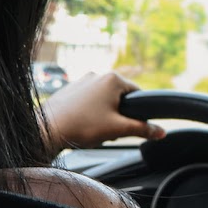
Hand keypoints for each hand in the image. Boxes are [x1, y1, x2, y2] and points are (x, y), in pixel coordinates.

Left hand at [42, 73, 164, 151]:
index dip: (137, 111)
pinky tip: (81, 125)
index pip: (137, 93)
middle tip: (109, 130)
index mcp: (113, 79)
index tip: (129, 125)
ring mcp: (81, 81)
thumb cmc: (82, 126)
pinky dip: (89, 112)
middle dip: (118, 114)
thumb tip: (161, 132)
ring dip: (103, 114)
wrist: (47, 130)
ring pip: (103, 99)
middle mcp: (97, 75)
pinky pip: (87, 100)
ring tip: (93, 129)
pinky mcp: (69, 89)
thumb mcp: (118, 130)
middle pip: (119, 97)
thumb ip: (142, 129)